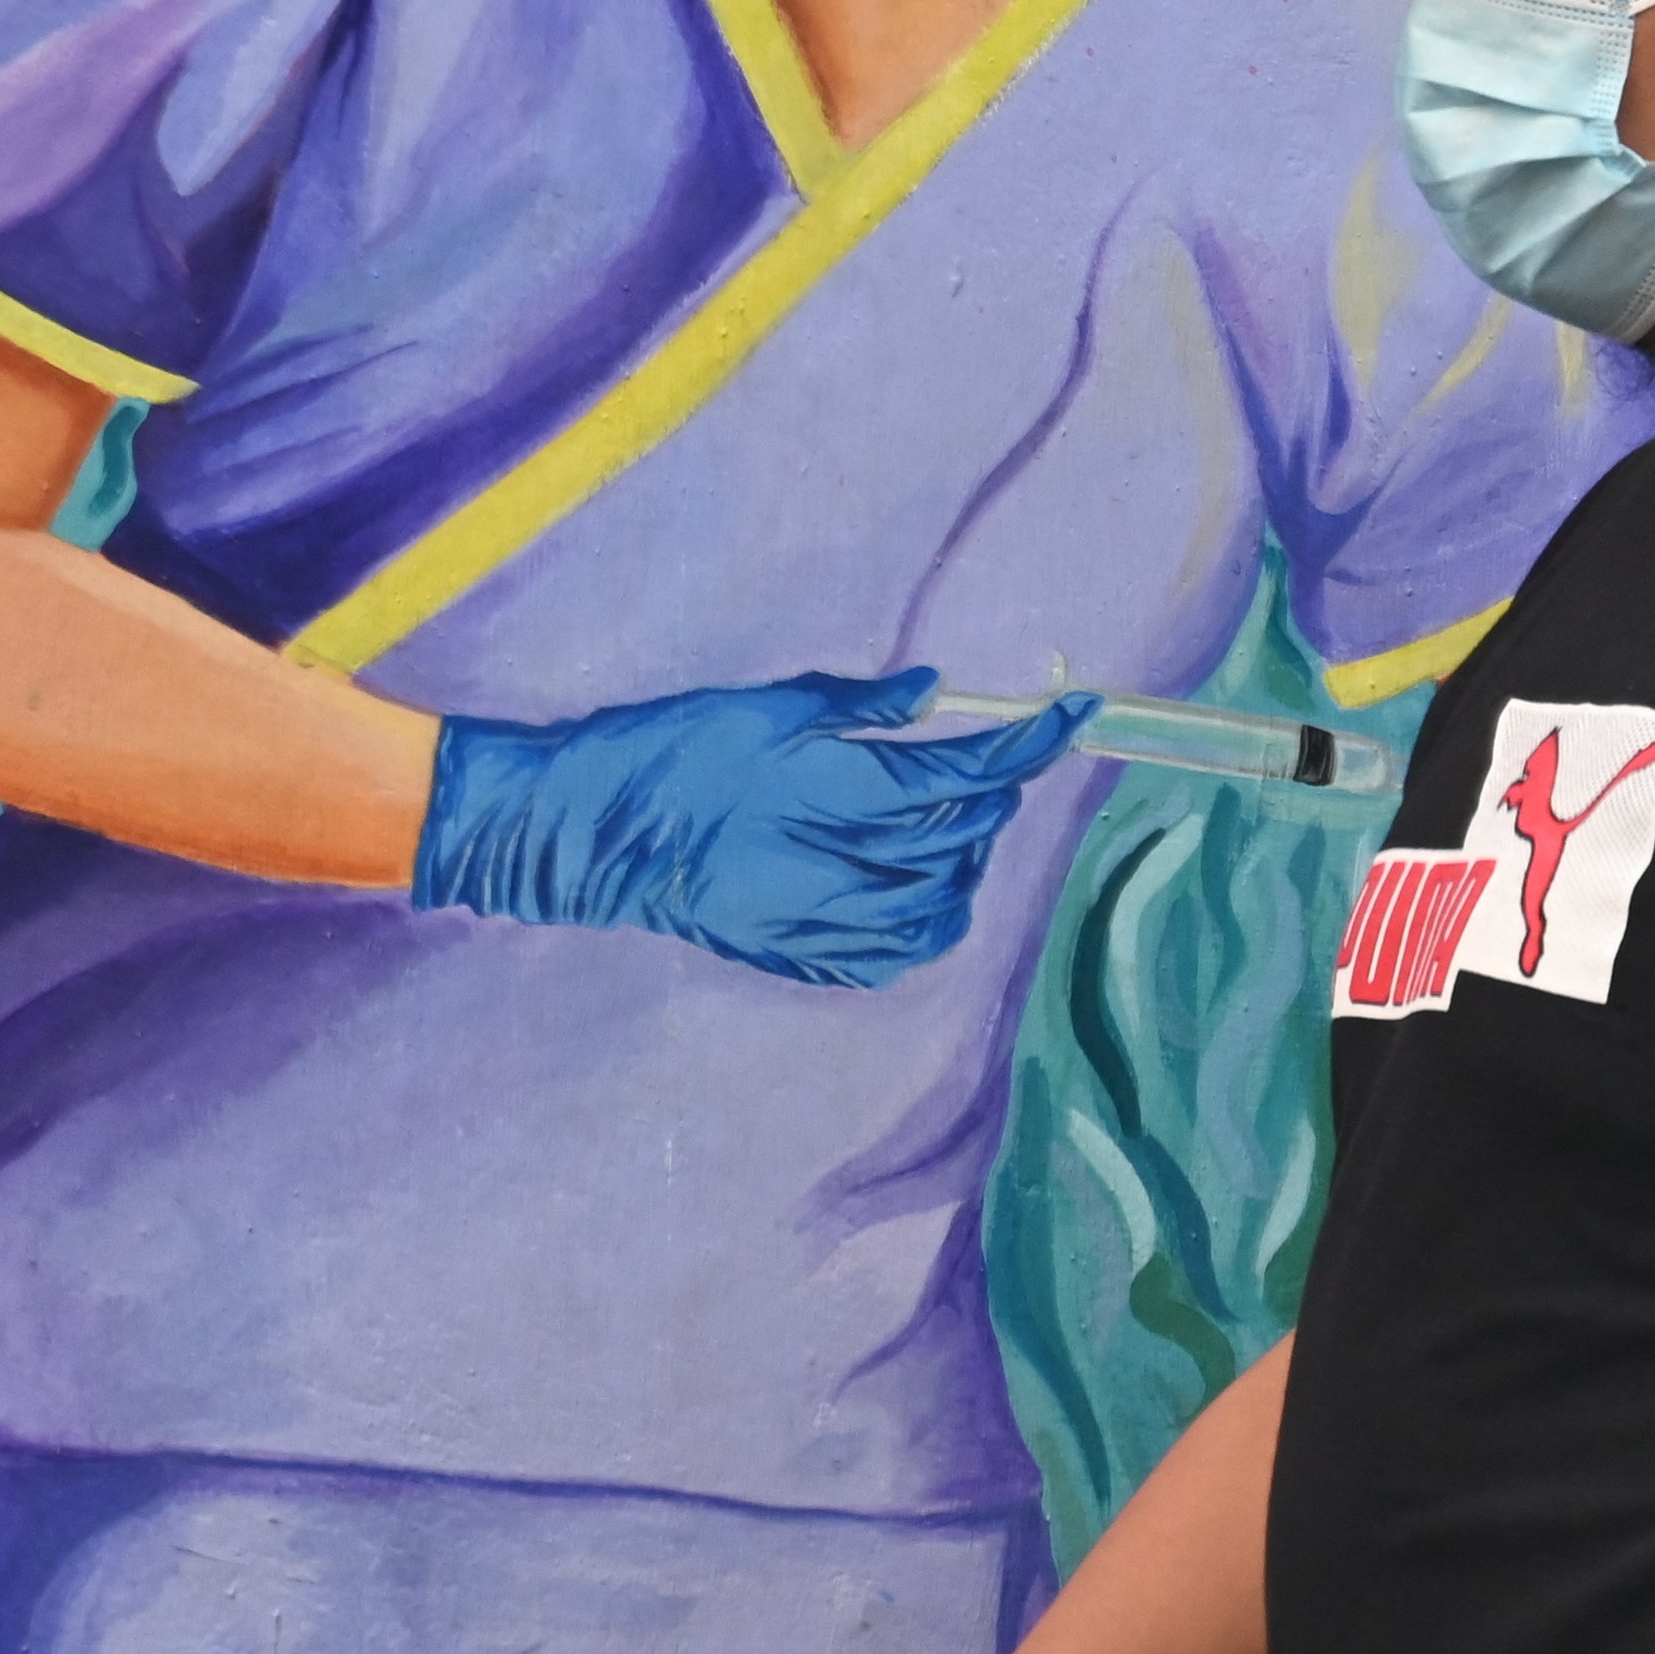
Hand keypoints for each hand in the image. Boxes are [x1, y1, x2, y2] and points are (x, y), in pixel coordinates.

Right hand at [413, 671, 1089, 984]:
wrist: (581, 834)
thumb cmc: (664, 752)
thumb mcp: (763, 706)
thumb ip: (858, 707)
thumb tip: (935, 694)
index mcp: (832, 791)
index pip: (964, 770)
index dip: (1030, 744)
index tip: (1073, 716)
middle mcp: (835, 863)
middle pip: (958, 838)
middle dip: (996, 797)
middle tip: (998, 765)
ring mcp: (814, 918)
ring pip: (936, 910)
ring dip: (966, 867)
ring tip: (960, 831)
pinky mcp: (789, 951)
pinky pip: (886, 959)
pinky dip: (924, 929)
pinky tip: (922, 896)